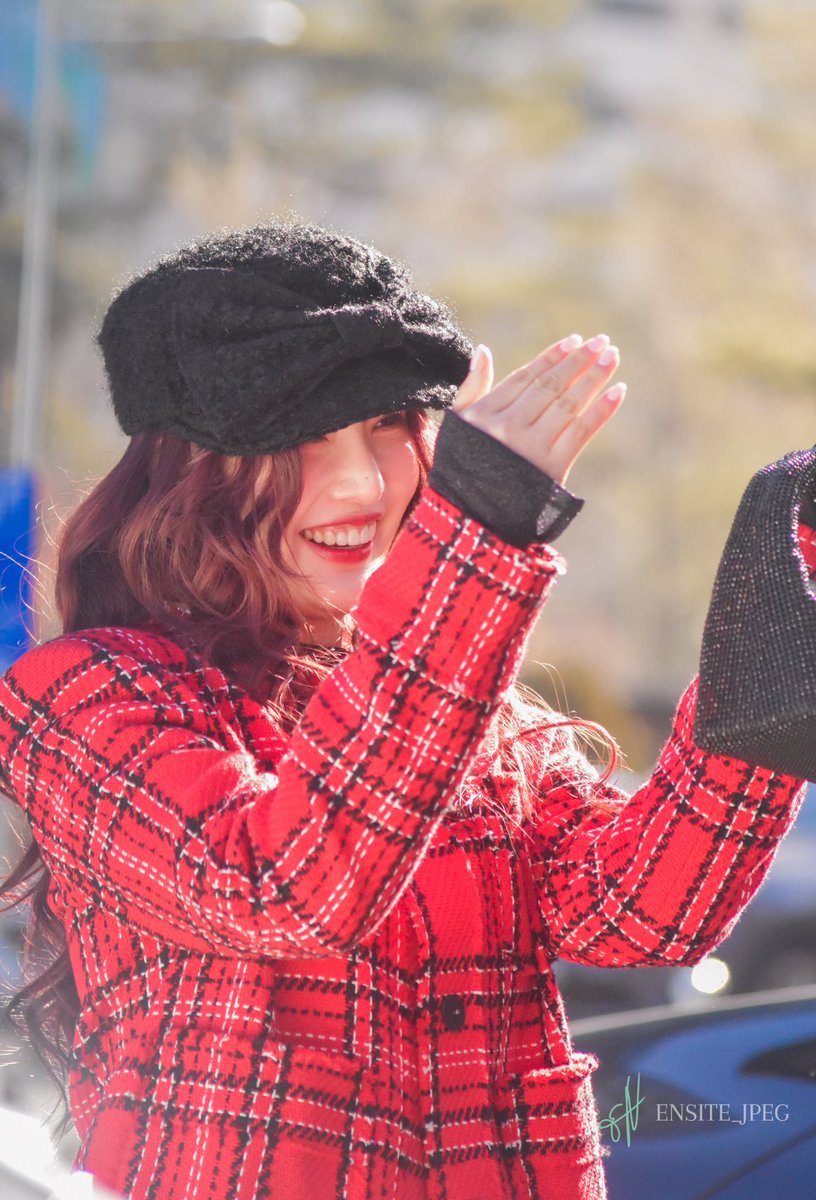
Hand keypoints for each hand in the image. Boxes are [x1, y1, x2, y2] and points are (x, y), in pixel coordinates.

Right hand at [452, 333, 625, 484]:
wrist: (472, 518)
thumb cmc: (465, 466)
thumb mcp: (459, 425)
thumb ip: (471, 387)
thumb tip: (483, 350)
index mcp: (486, 414)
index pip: (526, 377)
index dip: (552, 357)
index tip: (575, 340)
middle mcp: (509, 428)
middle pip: (550, 387)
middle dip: (578, 361)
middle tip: (602, 342)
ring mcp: (531, 448)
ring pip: (568, 405)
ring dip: (593, 378)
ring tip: (611, 358)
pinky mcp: (551, 469)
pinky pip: (581, 433)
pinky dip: (601, 412)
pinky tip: (618, 391)